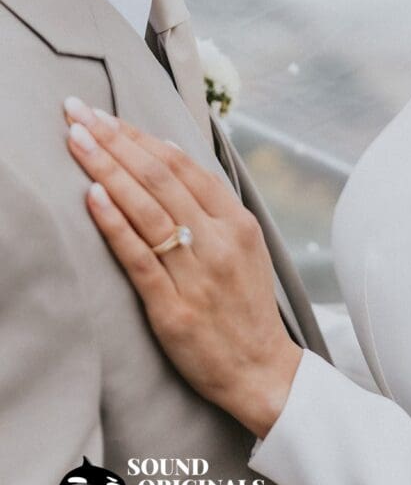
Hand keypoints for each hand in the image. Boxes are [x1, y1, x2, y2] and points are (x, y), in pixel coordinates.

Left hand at [63, 97, 302, 439]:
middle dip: (115, 140)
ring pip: (147, 209)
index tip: (105, 115)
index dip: (139, 136)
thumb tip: (167, 156)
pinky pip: (139, 258)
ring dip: (106, 169)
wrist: (261, 370)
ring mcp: (197, 274)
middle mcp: (218, 241)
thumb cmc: (245, 306)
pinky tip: (92, 196)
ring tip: (75, 140)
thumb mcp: (244, 246)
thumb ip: (210, 205)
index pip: (182, 165)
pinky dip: (114, 224)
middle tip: (78, 113)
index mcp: (237, 222)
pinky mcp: (173, 308)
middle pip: (160, 178)